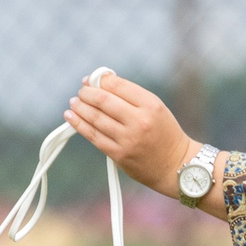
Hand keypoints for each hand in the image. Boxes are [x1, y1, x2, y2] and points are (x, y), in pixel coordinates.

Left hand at [65, 72, 201, 202]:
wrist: (175, 165)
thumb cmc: (163, 133)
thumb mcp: (156, 108)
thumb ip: (131, 96)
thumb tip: (101, 83)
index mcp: (151, 105)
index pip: (118, 86)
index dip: (100, 80)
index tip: (91, 79)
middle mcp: (139, 121)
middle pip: (104, 101)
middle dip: (87, 93)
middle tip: (81, 91)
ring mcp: (128, 139)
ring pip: (95, 118)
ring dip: (80, 107)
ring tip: (74, 102)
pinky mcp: (119, 155)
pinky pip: (93, 136)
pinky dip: (79, 125)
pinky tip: (71, 117)